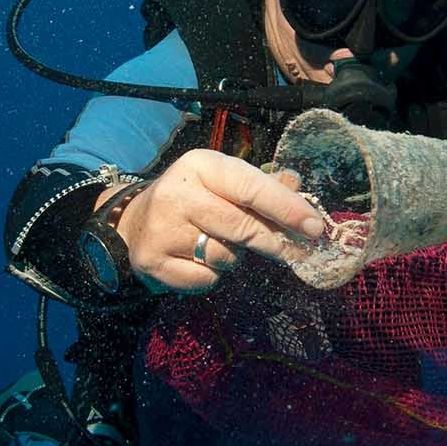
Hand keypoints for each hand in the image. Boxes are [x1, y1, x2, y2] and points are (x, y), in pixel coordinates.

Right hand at [112, 149, 324, 293]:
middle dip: (274, 242)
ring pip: (226, 257)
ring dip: (234, 257)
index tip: (314, 226)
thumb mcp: (221, 182)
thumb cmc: (192, 200)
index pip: (252, 187)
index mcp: (200, 166)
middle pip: (242, 227)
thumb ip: (261, 185)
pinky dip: (212, 276)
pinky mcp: (154, 262)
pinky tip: (200, 260)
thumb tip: (298, 189)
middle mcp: (177, 194)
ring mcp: (162, 230)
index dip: (287, 208)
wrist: (132, 224)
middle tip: (295, 252)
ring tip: (221, 245)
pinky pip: (206, 279)